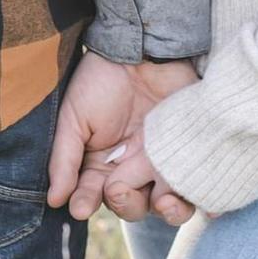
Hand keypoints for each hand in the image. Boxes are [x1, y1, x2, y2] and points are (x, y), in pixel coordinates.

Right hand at [47, 51, 198, 221]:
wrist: (140, 47)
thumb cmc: (100, 79)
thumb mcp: (74, 117)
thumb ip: (65, 159)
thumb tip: (53, 200)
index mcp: (101, 165)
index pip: (93, 196)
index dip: (86, 203)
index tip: (80, 206)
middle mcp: (132, 169)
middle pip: (133, 207)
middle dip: (126, 205)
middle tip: (119, 189)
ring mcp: (162, 161)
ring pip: (168, 204)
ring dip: (167, 211)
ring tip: (163, 201)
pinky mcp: (188, 151)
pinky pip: (197, 184)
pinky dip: (203, 200)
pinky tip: (204, 206)